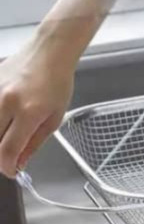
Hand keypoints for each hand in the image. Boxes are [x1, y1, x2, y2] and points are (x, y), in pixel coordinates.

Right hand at [0, 40, 73, 177]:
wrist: (49, 52)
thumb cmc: (57, 84)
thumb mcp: (54, 118)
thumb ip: (34, 143)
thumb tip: (19, 163)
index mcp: (29, 112)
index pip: (7, 150)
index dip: (6, 167)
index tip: (11, 171)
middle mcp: (6, 102)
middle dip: (0, 154)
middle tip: (10, 155)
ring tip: (8, 136)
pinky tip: (4, 120)